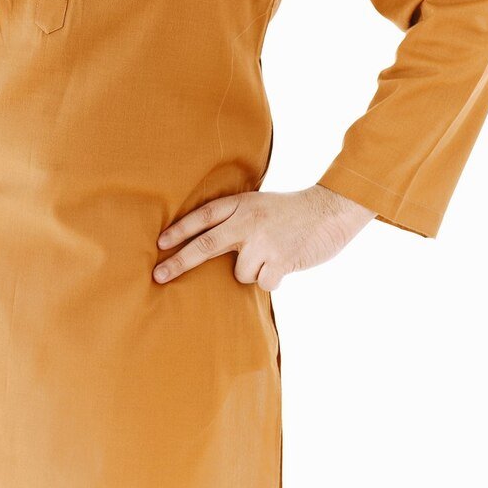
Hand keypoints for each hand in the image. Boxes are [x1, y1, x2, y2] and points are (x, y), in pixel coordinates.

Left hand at [152, 183, 376, 291]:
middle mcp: (247, 222)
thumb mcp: (258, 204)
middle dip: (178, 262)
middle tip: (157, 276)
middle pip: (204, 245)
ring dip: (254, 271)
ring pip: (240, 273)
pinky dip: (273, 279)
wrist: (329, 210)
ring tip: (274, 254)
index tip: (160, 243)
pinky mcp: (280, 261)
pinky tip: (286, 263)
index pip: (202, 217)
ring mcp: (262, 243)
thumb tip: (207, 242)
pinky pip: (263, 283)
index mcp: (241, 205)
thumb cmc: (292, 210)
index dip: (180, 229)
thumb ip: (236, 218)